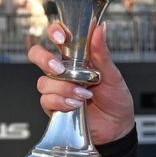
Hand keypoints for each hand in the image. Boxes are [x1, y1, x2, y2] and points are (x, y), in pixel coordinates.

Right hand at [29, 23, 134, 143]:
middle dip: (44, 59)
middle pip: (38, 55)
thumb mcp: (113, 75)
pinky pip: (46, 100)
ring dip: (63, 87)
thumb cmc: (116, 99)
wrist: (117, 128)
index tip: (60, 37)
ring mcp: (57, 88)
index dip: (54, 32)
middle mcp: (64, 71)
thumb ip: (102, 53)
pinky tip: (76, 104)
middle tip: (59, 68)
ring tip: (83, 94)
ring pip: (44, 81)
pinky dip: (61, 101)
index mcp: (77, 57)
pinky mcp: (55, 106)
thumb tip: (101, 28)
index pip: (58, 37)